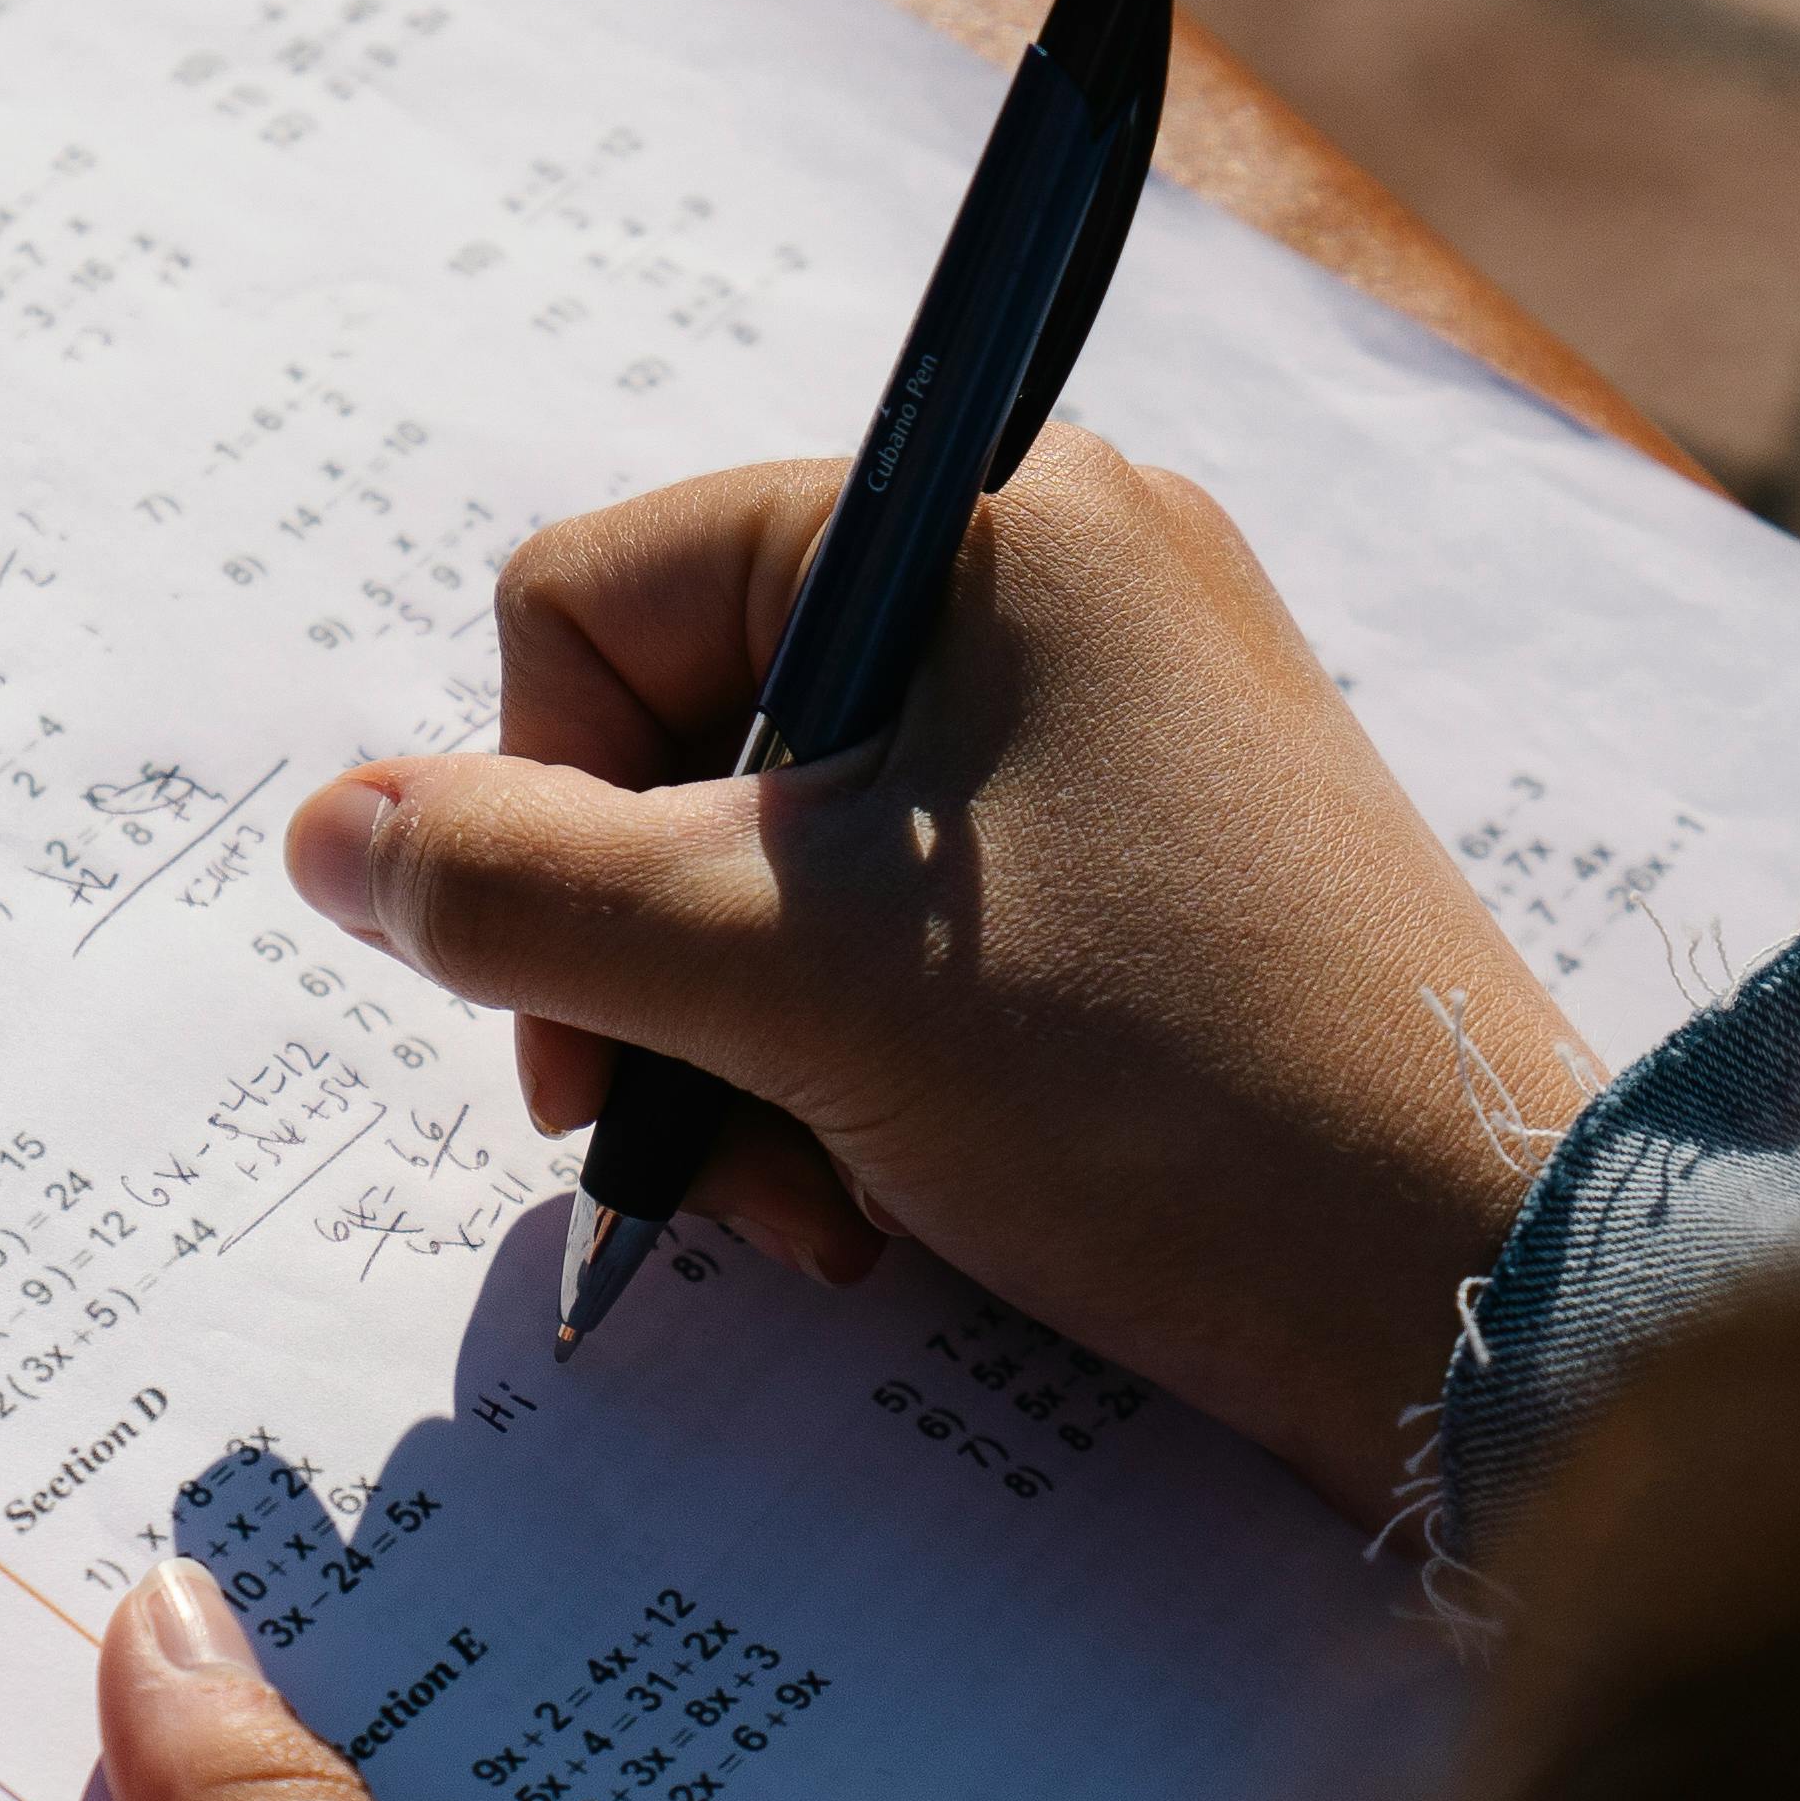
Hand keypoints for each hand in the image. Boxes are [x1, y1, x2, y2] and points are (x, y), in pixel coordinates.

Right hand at [283, 432, 1596, 1520]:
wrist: (1472, 1288)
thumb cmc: (1151, 1082)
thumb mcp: (780, 979)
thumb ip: (519, 891)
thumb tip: (327, 831)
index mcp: (986, 512)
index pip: (601, 601)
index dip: (541, 819)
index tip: (579, 1032)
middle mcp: (1060, 574)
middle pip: (686, 741)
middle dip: (656, 977)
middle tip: (696, 1157)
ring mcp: (1119, 724)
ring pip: (786, 865)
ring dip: (747, 1053)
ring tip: (827, 1211)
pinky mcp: (1159, 869)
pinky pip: (913, 932)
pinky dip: (862, 1069)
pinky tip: (904, 1208)